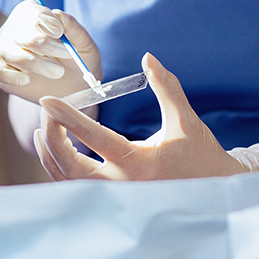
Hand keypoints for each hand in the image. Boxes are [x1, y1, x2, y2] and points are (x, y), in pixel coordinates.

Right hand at [0, 0, 101, 102]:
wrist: (73, 87)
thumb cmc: (78, 60)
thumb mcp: (84, 45)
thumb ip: (74, 29)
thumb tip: (59, 14)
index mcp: (34, 15)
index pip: (30, 11)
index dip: (43, 20)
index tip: (59, 32)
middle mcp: (14, 29)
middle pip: (20, 34)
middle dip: (43, 44)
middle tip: (66, 55)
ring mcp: (3, 49)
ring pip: (7, 52)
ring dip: (32, 62)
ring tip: (57, 72)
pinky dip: (7, 76)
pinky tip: (25, 81)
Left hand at [34, 53, 242, 180]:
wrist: (214, 190)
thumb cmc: (201, 155)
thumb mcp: (185, 120)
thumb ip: (166, 88)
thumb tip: (148, 58)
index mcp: (139, 164)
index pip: (95, 138)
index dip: (68, 118)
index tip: (48, 101)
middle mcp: (123, 185)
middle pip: (70, 166)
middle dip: (52, 138)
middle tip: (47, 111)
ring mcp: (116, 197)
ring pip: (70, 182)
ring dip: (52, 155)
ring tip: (44, 129)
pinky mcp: (115, 200)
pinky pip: (78, 188)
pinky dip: (62, 170)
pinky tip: (57, 150)